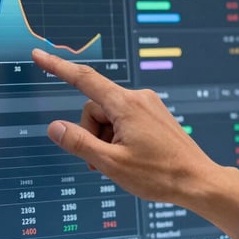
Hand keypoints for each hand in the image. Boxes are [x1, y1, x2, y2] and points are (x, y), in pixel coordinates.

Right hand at [31, 48, 220, 204]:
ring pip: (108, 117)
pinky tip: (130, 158)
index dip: (58, 67)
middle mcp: (138, 98)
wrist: (198, 182)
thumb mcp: (111, 163)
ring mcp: (147, 106)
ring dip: (105, 139)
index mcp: (126, 105)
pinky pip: (123, 121)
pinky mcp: (153, 116)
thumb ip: (79, 143)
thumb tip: (55, 127)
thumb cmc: (159, 175)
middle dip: (91, 134)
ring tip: (119, 163)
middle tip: (102, 162)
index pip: (83, 79)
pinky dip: (117, 138)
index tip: (40, 56)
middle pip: (95, 108)